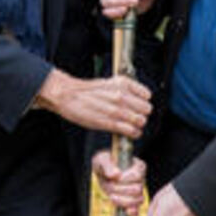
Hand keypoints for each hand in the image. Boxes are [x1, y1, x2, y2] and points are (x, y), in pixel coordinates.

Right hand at [36, 69, 150, 136]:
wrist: (68, 95)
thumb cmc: (87, 91)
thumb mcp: (109, 82)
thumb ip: (124, 89)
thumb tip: (138, 99)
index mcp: (122, 83)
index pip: (147, 95)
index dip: (143, 102)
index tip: (138, 105)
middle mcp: (122, 95)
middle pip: (146, 109)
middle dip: (142, 114)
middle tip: (135, 117)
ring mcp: (116, 109)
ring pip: (140, 120)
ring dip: (138, 125)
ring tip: (132, 126)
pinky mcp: (109, 122)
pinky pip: (130, 130)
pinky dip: (133, 133)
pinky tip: (130, 133)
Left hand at [92, 149, 146, 215]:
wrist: (101, 171)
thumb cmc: (103, 162)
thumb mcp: (102, 160)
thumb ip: (108, 165)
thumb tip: (116, 175)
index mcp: (138, 166)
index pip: (137, 175)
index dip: (125, 179)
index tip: (114, 177)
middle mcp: (140, 178)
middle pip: (137, 189)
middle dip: (121, 190)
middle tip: (110, 186)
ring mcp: (137, 190)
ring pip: (138, 200)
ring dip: (123, 200)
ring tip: (112, 196)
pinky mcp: (131, 200)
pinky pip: (136, 209)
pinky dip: (131, 211)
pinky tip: (126, 211)